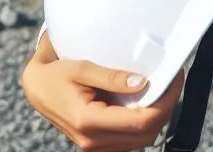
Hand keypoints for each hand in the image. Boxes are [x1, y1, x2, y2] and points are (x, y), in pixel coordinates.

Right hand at [21, 29, 184, 150]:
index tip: (175, 79)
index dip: (165, 102)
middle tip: (173, 82)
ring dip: (155, 117)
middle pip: (145, 135)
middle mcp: (92, 140)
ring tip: (162, 89)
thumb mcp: (83, 68)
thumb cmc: (56, 75)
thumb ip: (112, 77)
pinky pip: (128, 140)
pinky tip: (145, 101)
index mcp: (89, 122)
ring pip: (139, 141)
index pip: (140, 121)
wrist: (36, 89)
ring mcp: (94, 145)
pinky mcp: (97, 143)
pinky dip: (142, 123)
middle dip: (165, 109)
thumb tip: (142, 82)